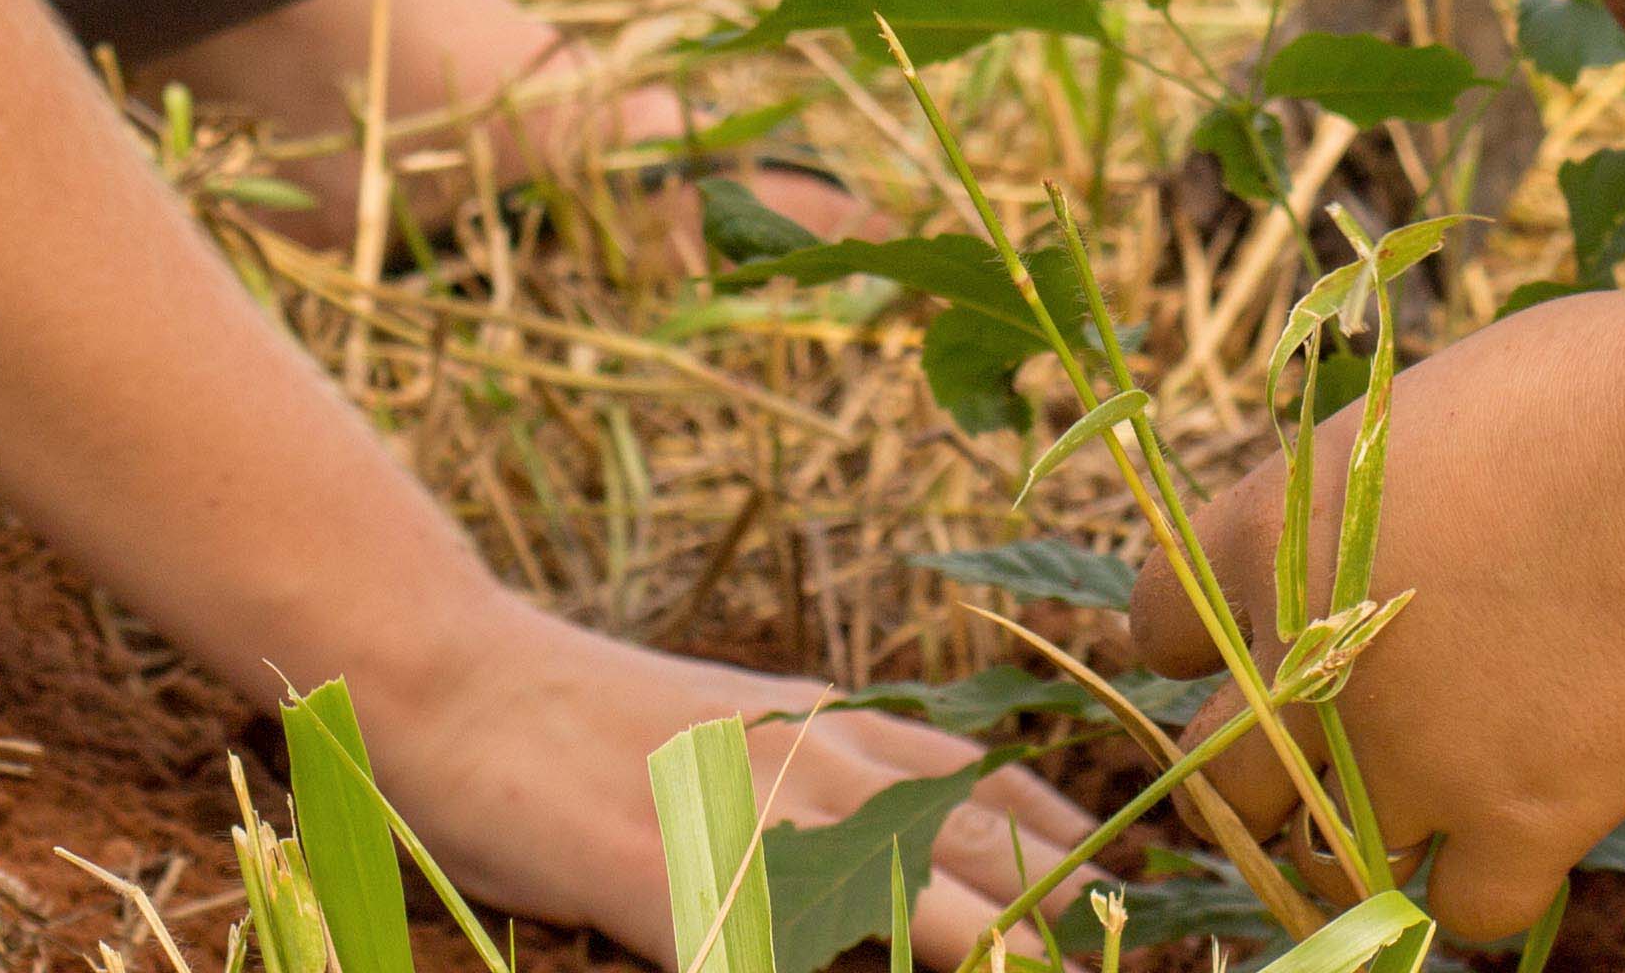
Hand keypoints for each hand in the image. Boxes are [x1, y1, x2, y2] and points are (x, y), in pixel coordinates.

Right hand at [349, 596, 1095, 961]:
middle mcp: (836, 771)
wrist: (458, 681)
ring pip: (937, 917)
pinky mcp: (690, 880)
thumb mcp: (742, 741)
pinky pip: (797, 949)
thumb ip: (836, 796)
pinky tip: (889, 968)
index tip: (1166, 928)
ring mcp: (769, 823)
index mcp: (852, 737)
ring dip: (1004, 954)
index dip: (1094, 886)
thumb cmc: (593, 729)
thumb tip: (931, 862)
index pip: (1019, 818)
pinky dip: (863, 965)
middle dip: (1077, 944)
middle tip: (1161, 971)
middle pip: (1005, 877)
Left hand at [1128, 282, 1624, 940]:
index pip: (1156, 625)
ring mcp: (1411, 755)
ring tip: (1403, 811)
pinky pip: (1456, 909)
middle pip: (1219, 776)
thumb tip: (1363, 533)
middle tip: (1311, 756)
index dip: (1196, 644)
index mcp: (1270, 533)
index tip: (1235, 648)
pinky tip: (1508, 839)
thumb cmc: (1587, 385)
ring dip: (1354, 844)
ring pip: (1322, 862)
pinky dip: (1476, 887)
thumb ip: (1358, 499)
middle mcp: (1309, 659)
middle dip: (1260, 770)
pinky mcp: (1519, 821)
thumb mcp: (1422, 408)